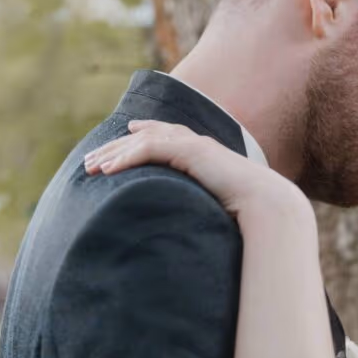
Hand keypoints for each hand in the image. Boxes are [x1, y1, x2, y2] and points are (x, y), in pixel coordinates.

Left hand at [84, 120, 309, 225]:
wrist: (267, 204)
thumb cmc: (251, 211)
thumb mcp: (221, 205)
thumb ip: (207, 205)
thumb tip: (199, 224)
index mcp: (205, 152)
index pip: (168, 135)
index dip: (145, 133)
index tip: (125, 135)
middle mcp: (197, 143)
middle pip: (147, 137)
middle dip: (116, 148)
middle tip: (90, 160)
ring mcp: (194, 144)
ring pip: (142, 141)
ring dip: (113, 154)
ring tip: (89, 167)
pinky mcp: (190, 151)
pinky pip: (149, 150)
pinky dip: (126, 158)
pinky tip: (107, 171)